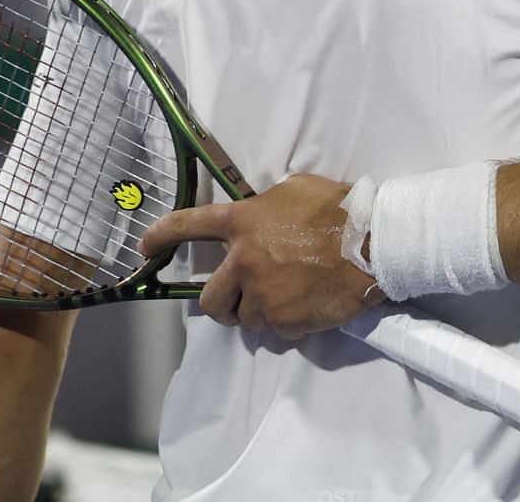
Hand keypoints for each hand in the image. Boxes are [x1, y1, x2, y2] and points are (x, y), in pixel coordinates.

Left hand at [138, 174, 381, 337]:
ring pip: (244, 319)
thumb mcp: (296, 190)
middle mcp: (244, 261)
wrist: (374, 242)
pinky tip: (309, 305)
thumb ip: (267, 205)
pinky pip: (276, 330)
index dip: (161, 236)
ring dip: (261, 313)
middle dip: (222, 304)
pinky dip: (289, 323)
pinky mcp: (284, 321)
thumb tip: (261, 216)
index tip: (144, 247)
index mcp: (244, 222)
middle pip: (209, 300)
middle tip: (242, 300)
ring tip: (290, 297)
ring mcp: (263, 295)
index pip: (189, 225)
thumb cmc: (340, 208)